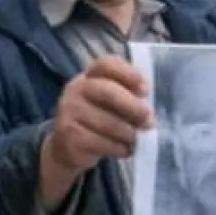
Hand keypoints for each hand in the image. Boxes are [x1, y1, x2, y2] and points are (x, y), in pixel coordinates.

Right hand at [45, 55, 152, 174]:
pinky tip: (124, 150)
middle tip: (149, 122)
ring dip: (129, 134)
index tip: (145, 91)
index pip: (106, 64)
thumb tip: (147, 110)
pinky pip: (102, 143)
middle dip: (133, 108)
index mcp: (89, 76)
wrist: (66, 146)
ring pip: (108, 123)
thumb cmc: (98, 119)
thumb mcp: (110, 103)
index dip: (128, 74)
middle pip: (108, 92)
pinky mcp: (69, 135)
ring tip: (135, 140)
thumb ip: (128, 98)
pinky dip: (119, 148)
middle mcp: (76, 89)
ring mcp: (69, 112)